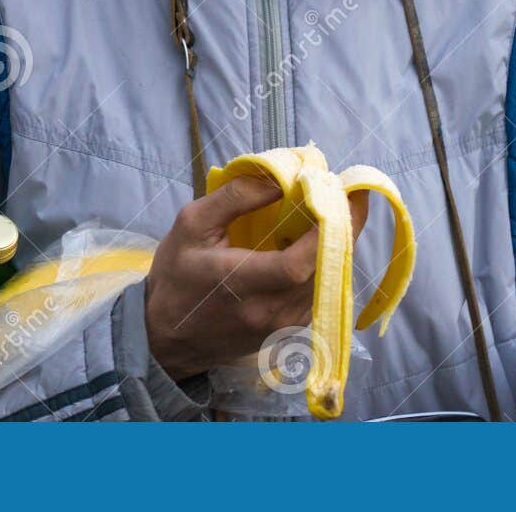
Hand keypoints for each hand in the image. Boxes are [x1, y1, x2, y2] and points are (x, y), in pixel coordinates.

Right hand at [144, 176, 366, 380]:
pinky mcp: (289, 331)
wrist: (167, 336)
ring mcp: (282, 326)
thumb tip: (280, 180)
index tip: (343, 195)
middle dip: (343, 230)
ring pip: (328, 282)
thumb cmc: (177, 275)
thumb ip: (235, 199)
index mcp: (239, 283)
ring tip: (336, 212)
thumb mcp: (191, 225)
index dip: (328, 231)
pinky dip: (326, 265)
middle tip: (348, 195)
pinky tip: (319, 242)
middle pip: (324, 271)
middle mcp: (267, 311)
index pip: (296, 265)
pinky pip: (321, 293)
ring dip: (337, 246)